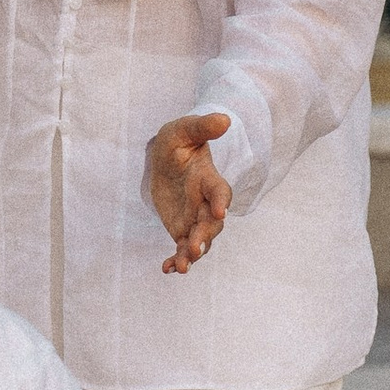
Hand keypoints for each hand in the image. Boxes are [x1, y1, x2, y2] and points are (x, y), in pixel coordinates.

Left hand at [146, 111, 232, 275]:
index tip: (220, 213)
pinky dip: (177, 260)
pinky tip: (167, 269)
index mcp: (209, 179)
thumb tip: (224, 119)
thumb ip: (202, 127)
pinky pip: (182, 249)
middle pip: (211, 224)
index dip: (221, 202)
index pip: (220, 192)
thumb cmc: (178, 141)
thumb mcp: (184, 130)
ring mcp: (195, 219)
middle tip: (194, 248)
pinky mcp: (182, 229)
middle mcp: (206, 203)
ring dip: (192, 255)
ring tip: (182, 267)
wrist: (165, 158)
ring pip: (199, 241)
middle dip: (204, 236)